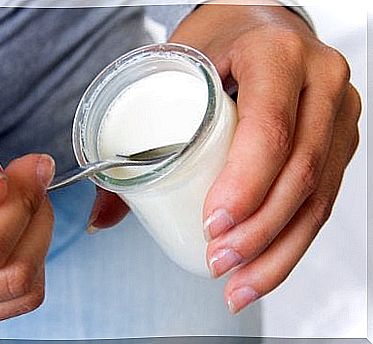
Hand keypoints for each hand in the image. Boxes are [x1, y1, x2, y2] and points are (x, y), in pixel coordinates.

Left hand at [90, 4, 360, 312]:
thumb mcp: (174, 69)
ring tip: (238, 285)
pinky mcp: (341, 139)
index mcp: (276, 54)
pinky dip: (294, 239)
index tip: (210, 226)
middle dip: (258, 232)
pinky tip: (265, 267)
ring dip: (278, 250)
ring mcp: (338, 113)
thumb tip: (101, 217)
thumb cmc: (215, 45)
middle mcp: (320, 81)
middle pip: (299, 172)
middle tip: (216, 261)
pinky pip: (325, 198)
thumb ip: (138, 138)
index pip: (268, 129)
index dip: (244, 186)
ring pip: (319, 197)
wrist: (260, 25)